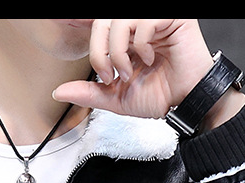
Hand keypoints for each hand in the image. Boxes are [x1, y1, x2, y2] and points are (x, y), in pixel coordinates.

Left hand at [53, 19, 244, 126]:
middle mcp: (139, 24)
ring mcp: (156, 18)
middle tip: (111, 75)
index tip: (104, 76)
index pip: (99, 28)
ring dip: (119, 51)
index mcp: (126, 37)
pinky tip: (151, 58)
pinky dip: (142, 44)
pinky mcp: (174, 17)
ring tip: (131, 72)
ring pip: (122, 19)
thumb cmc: (160, 97)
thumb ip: (89, 92)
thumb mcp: (116, 98)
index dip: (96, 50)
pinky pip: (145, 19)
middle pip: (105, 20)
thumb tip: (59, 92)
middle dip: (102, 50)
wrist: (186, 103)